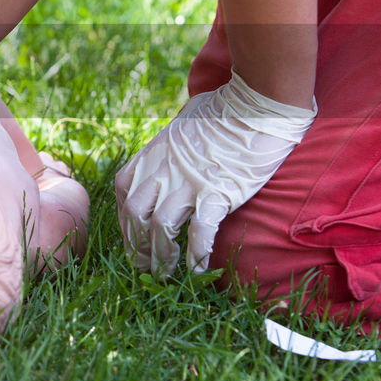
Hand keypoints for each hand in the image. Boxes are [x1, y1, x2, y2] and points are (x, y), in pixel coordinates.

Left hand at [114, 72, 315, 276]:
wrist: (257, 104)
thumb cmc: (223, 111)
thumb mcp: (180, 127)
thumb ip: (167, 150)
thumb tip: (166, 165)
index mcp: (150, 155)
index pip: (123, 196)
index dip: (126, 225)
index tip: (134, 242)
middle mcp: (161, 169)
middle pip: (135, 217)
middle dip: (137, 247)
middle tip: (146, 268)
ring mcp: (187, 182)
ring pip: (160, 229)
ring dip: (161, 257)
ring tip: (166, 276)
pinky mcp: (216, 192)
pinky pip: (199, 232)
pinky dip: (196, 254)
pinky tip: (199, 269)